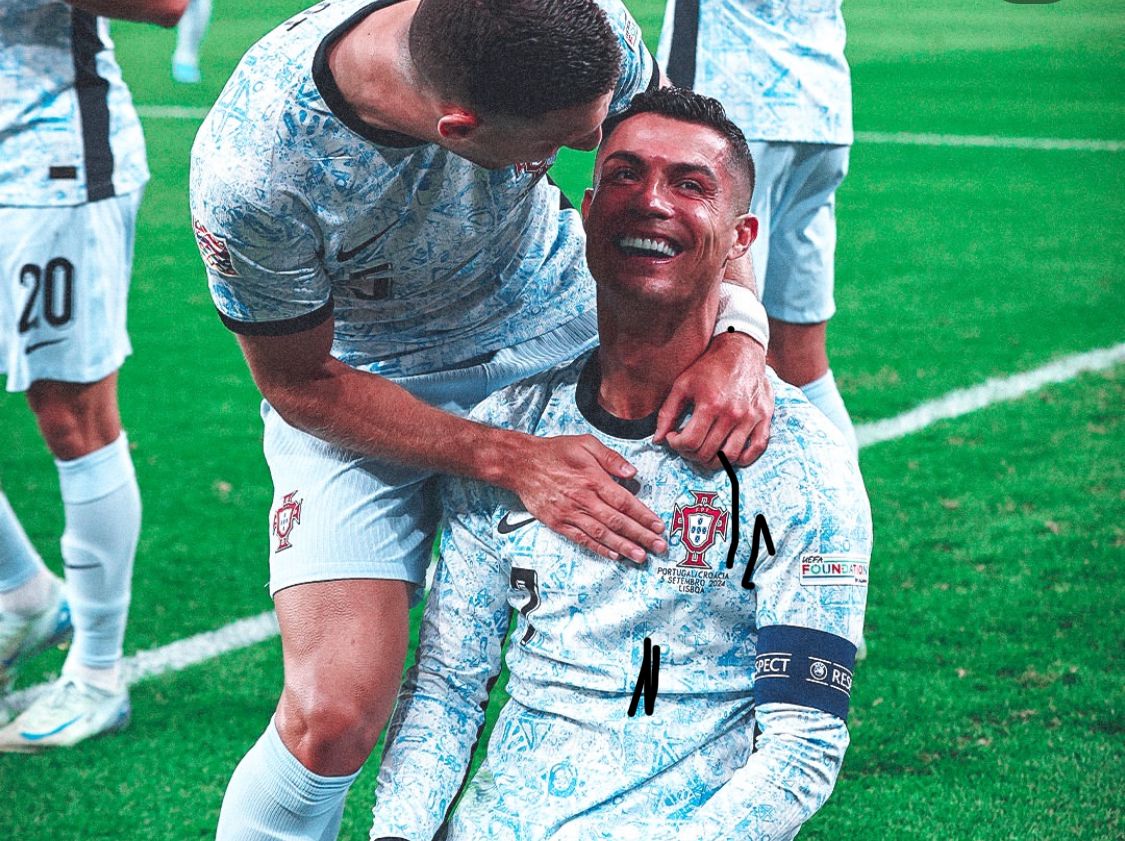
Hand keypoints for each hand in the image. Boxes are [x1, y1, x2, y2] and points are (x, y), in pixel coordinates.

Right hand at [506, 433, 666, 562]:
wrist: (521, 464)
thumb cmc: (555, 451)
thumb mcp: (585, 443)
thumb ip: (610, 458)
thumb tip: (632, 472)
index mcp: (592, 478)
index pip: (624, 501)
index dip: (643, 515)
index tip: (659, 526)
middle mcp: (583, 498)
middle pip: (617, 522)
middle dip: (641, 536)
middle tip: (659, 547)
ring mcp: (570, 513)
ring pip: (602, 534)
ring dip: (624, 547)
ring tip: (641, 556)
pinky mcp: (558, 523)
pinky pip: (582, 539)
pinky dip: (599, 548)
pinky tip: (614, 555)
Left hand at [654, 331, 772, 467]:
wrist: (741, 350)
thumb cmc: (709, 367)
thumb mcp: (682, 385)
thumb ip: (668, 413)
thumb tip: (657, 440)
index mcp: (710, 404)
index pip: (690, 442)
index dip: (677, 445)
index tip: (674, 437)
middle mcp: (732, 414)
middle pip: (708, 452)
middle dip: (691, 453)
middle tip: (687, 444)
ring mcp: (750, 417)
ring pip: (730, 456)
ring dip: (713, 460)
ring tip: (704, 450)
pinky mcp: (764, 417)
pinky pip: (757, 448)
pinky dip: (743, 459)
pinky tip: (729, 453)